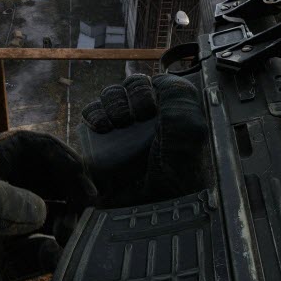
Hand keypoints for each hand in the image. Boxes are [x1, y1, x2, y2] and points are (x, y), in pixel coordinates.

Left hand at [0, 130, 97, 280]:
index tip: (83, 181)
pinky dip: (50, 258)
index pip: (28, 147)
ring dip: (65, 225)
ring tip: (72, 237)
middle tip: (87, 212)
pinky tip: (52, 260)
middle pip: (44, 182)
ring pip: (44, 221)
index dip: (60, 157)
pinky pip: (32, 260)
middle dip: (69, 191)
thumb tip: (38, 209)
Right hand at [81, 74, 207, 204]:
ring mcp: (120, 132)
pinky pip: (89, 116)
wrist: (158, 202)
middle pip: (123, 88)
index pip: (145, 84)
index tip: (150, 110)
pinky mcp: (99, 144)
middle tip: (136, 119)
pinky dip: (94, 115)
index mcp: (165, 111)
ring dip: (111, 106)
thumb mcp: (191, 121)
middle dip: (127, 99)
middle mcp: (142, 120)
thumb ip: (176, 90)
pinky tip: (104, 128)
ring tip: (119, 125)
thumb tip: (157, 78)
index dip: (143, 91)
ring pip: (106, 98)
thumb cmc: (181, 166)